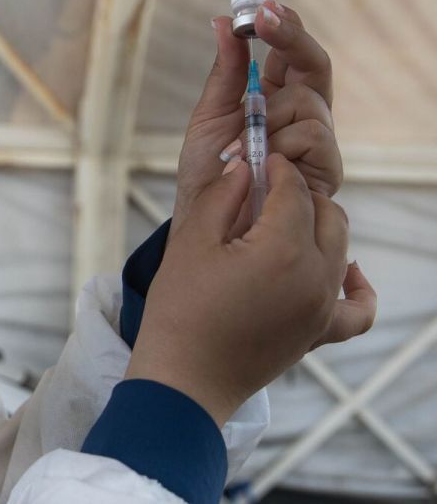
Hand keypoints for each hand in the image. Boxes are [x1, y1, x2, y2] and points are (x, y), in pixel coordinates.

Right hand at [126, 156, 375, 425]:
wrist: (183, 380)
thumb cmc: (179, 311)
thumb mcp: (190, 243)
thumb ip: (222, 198)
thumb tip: (244, 167)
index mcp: (282, 249)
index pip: (293, 191)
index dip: (276, 168)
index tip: (260, 158)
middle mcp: (315, 276)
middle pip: (326, 215)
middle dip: (299, 194)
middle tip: (264, 191)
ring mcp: (322, 307)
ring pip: (341, 248)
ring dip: (319, 227)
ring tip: (283, 224)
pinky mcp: (319, 333)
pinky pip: (359, 309)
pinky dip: (359, 287)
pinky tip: (346, 272)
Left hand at [172, 1, 339, 239]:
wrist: (206, 225)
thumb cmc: (208, 176)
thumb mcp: (210, 117)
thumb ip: (225, 74)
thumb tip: (222, 24)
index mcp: (276, 100)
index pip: (292, 56)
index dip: (286, 28)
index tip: (265, 7)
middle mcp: (301, 118)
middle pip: (315, 66)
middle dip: (291, 40)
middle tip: (264, 21)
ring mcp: (315, 144)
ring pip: (309, 101)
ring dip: (268, 116)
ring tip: (239, 147)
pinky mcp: (323, 172)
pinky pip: (313, 135)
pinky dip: (280, 143)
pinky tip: (257, 164)